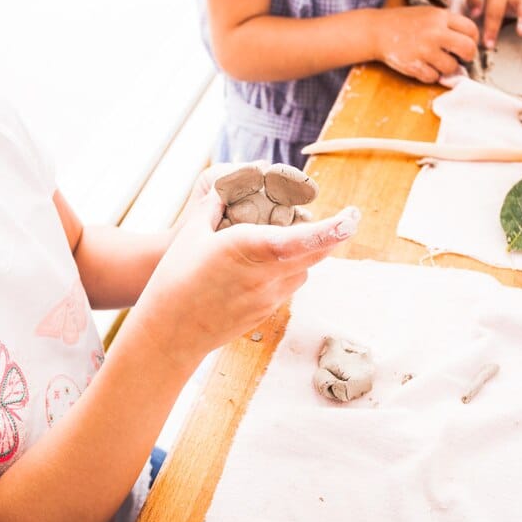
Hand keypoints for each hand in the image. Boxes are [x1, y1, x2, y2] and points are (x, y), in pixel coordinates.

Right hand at [134, 189, 359, 371]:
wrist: (169, 334)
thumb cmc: (174, 280)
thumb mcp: (192, 233)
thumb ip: (214, 206)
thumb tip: (226, 187)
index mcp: (250, 249)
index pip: (304, 238)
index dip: (334, 229)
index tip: (352, 218)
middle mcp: (266, 275)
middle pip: (316, 253)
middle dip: (330, 236)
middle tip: (340, 220)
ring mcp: (269, 298)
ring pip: (304, 270)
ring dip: (304, 254)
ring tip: (286, 241)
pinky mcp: (266, 313)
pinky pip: (287, 287)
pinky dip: (286, 272)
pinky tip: (263, 267)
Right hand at [372, 6, 478, 82]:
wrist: (377, 30)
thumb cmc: (403, 22)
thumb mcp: (428, 13)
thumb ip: (447, 23)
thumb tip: (467, 39)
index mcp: (440, 17)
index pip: (471, 29)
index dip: (473, 39)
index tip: (467, 44)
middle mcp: (435, 33)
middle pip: (468, 49)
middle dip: (468, 56)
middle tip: (461, 58)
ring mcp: (425, 50)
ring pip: (451, 67)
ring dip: (447, 68)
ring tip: (438, 63)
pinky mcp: (414, 65)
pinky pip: (433, 77)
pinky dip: (431, 75)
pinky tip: (424, 67)